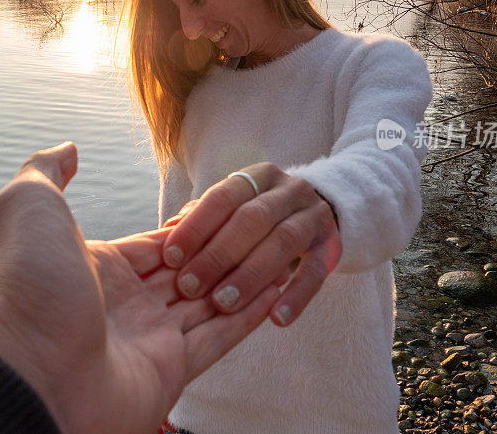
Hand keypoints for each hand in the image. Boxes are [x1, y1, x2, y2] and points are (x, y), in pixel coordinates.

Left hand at [0, 142, 278, 433]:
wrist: (30, 374)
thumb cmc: (28, 286)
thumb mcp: (28, 209)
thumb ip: (47, 172)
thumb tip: (68, 148)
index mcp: (98, 267)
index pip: (158, 241)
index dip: (192, 227)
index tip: (226, 209)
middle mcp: (125, 303)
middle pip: (188, 270)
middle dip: (222, 252)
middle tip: (259, 231)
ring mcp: (148, 338)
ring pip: (208, 302)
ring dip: (242, 280)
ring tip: (278, 256)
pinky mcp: (171, 370)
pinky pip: (219, 338)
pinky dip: (247, 316)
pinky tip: (274, 293)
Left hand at [161, 162, 341, 326]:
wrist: (317, 212)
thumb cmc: (257, 218)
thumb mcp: (232, 210)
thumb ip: (201, 220)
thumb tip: (164, 235)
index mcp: (256, 177)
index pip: (224, 196)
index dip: (197, 226)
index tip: (171, 257)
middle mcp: (288, 190)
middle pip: (252, 219)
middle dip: (218, 254)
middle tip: (190, 287)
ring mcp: (313, 216)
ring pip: (283, 242)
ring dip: (251, 276)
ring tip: (224, 305)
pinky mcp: (332, 246)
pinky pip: (317, 273)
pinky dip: (297, 297)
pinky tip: (277, 320)